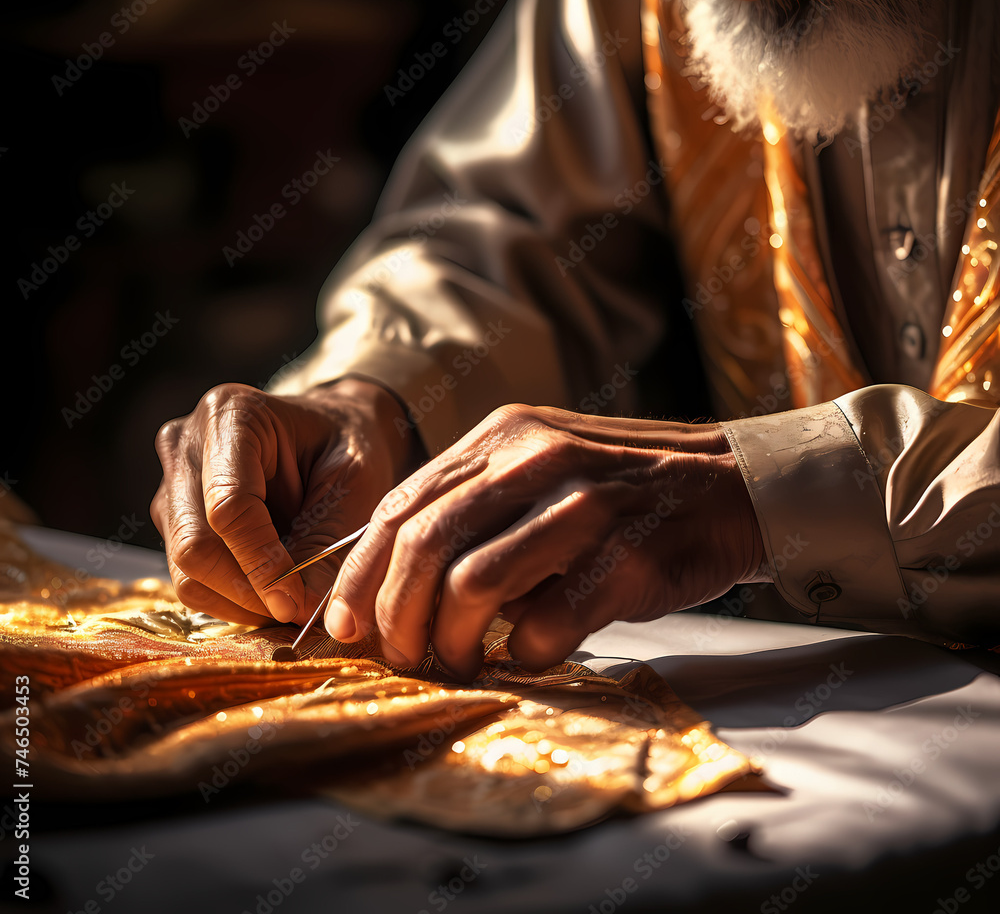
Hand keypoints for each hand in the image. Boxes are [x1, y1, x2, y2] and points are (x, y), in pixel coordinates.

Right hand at [151, 379, 417, 625]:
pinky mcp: (173, 517)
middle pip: (194, 544)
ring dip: (240, 601)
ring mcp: (171, 482)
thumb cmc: (350, 444)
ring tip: (292, 599)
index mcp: (231, 414)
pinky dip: (231, 597)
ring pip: (185, 569)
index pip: (228, 507)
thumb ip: (329, 542)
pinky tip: (272, 589)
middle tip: (298, 611)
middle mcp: (186, 444)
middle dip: (249, 590)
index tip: (297, 602)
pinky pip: (189, 577)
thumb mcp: (357, 483)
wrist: (335, 429)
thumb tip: (300, 609)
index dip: (261, 564)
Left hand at [326, 404, 765, 676]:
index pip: (401, 504)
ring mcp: (584, 506)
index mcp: (505, 435)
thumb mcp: (542, 464)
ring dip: (451, 642)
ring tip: (460, 664)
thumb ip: (475, 501)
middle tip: (399, 657)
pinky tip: (525, 656)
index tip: (345, 624)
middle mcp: (537, 458)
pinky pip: (544, 624)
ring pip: (471, 584)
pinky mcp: (625, 559)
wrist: (733, 485)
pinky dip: (520, 654)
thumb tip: (394, 580)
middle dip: (394, 616)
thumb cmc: (625, 488)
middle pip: (423, 545)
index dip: (359, 572)